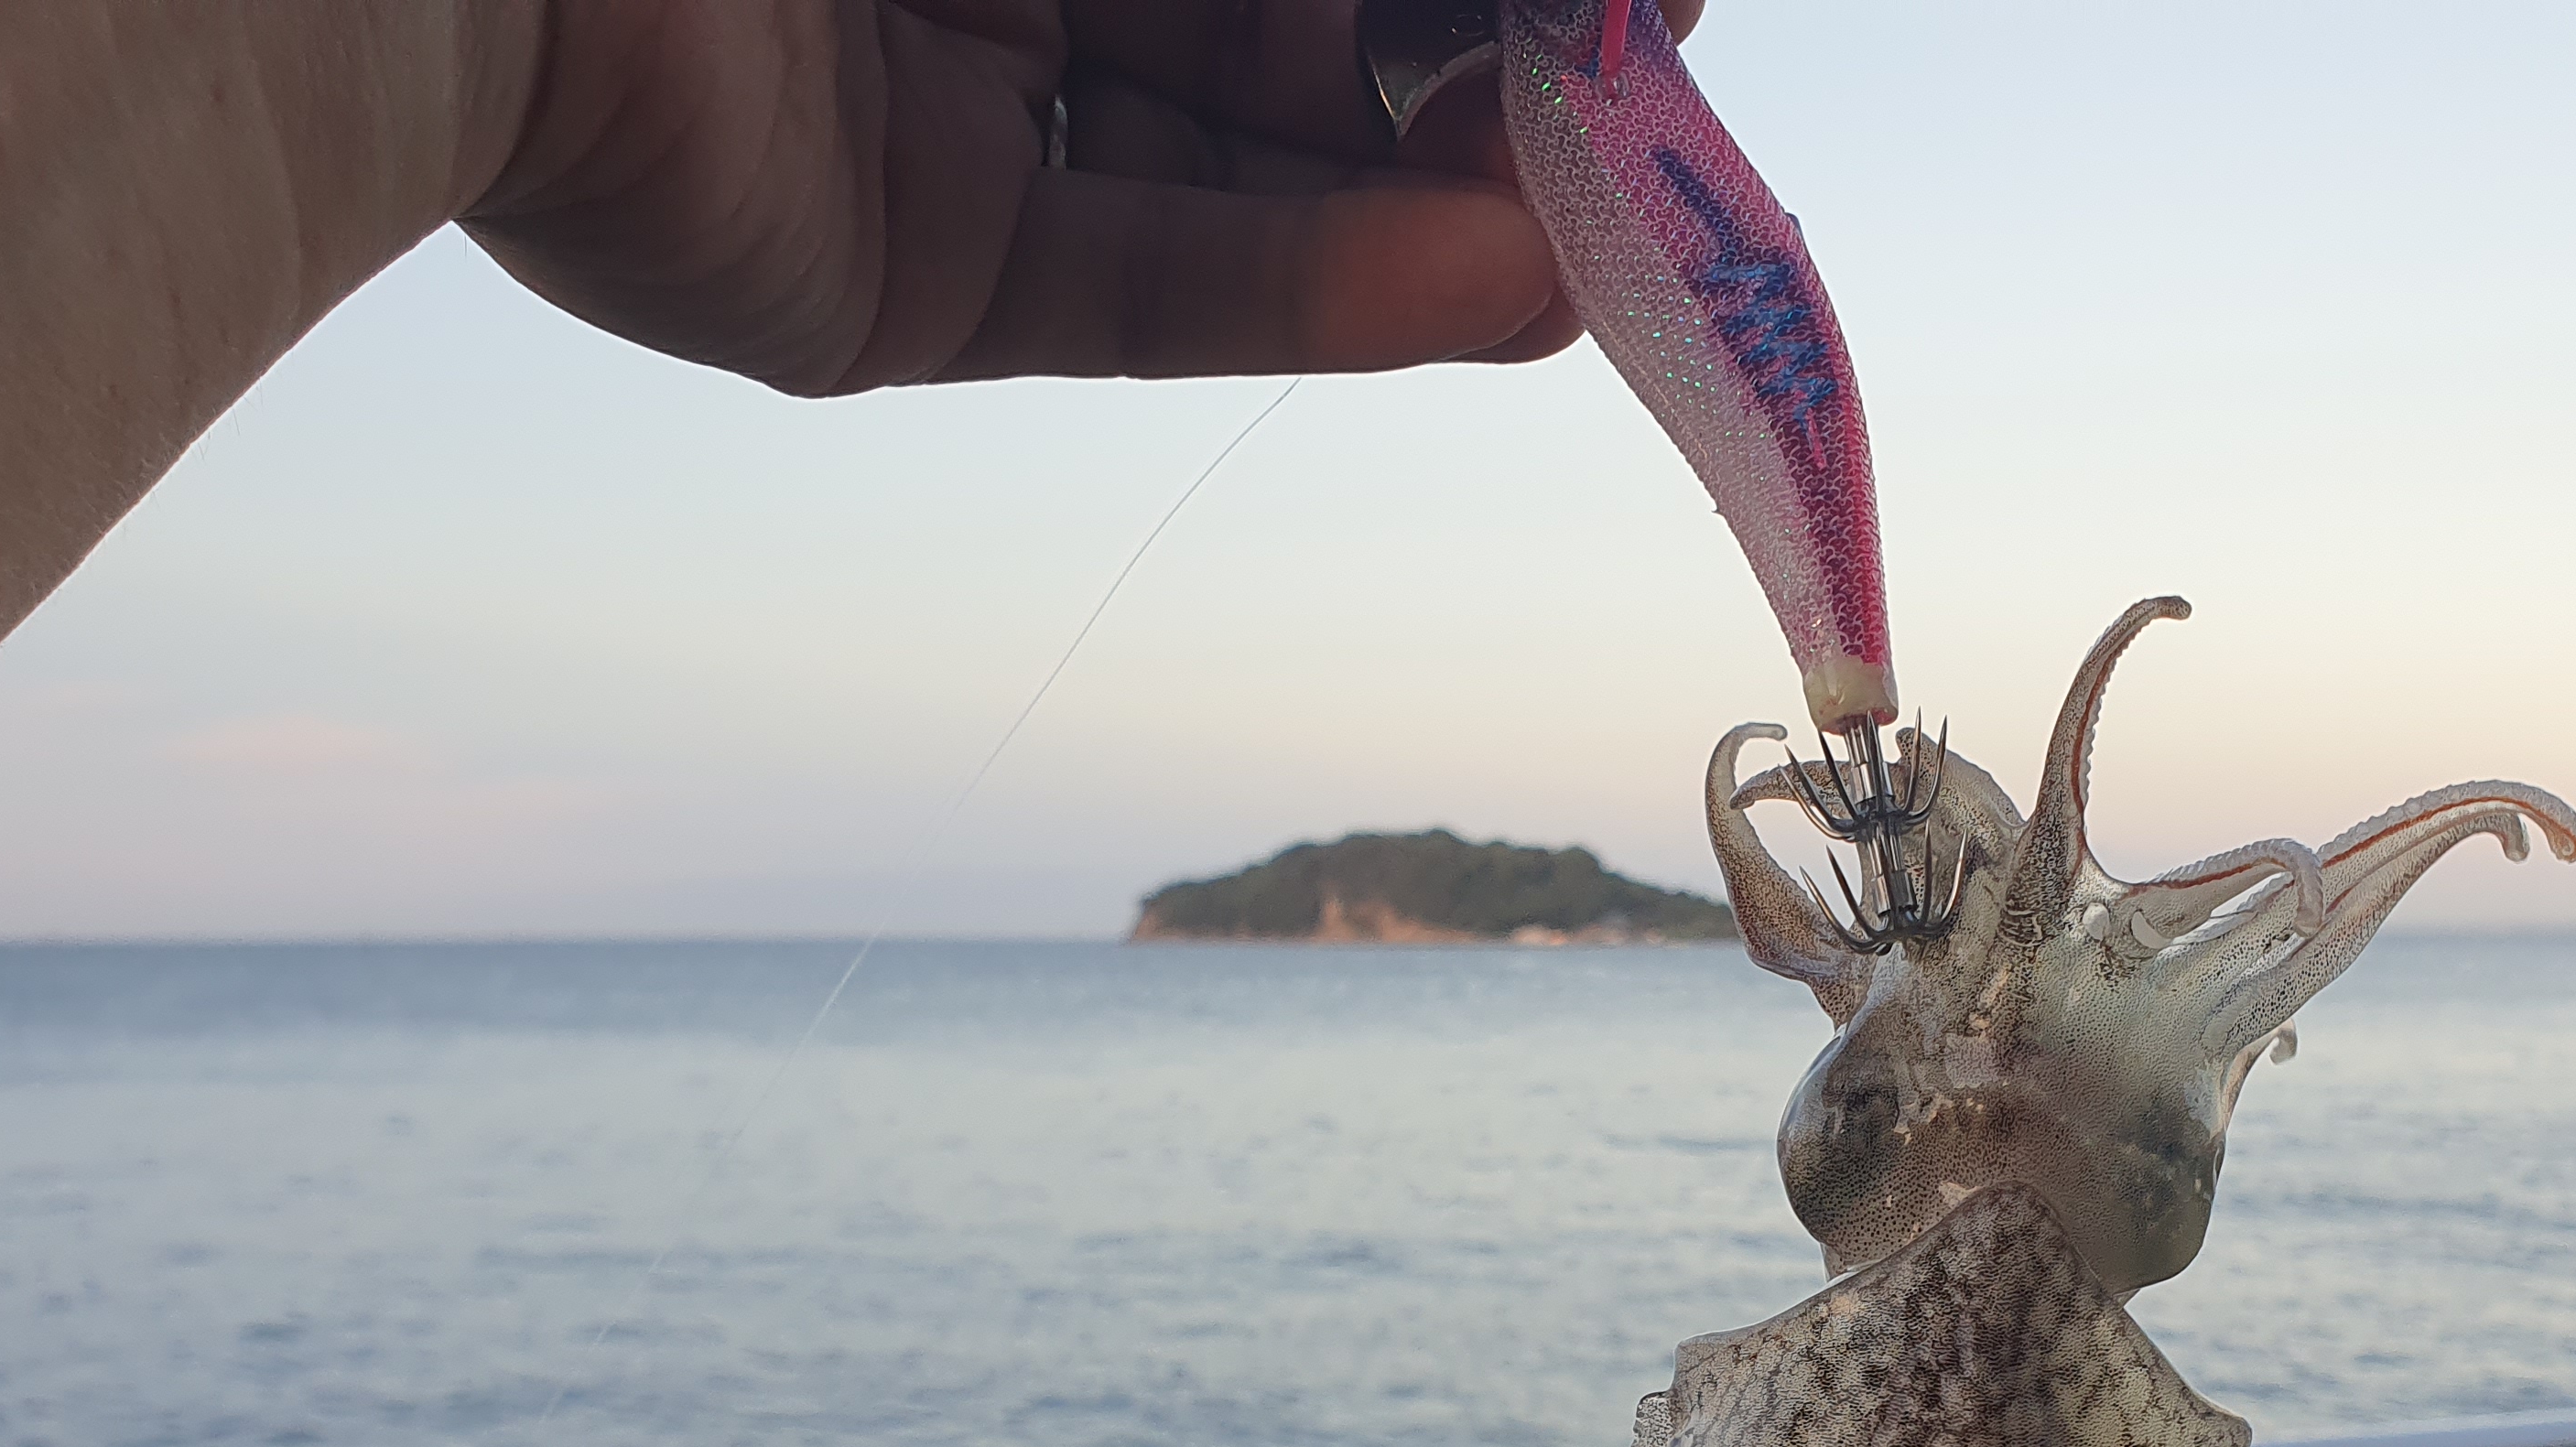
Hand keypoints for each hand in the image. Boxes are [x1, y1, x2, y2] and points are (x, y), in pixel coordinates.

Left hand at [464, 0, 1705, 393]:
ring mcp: (954, 123)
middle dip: (1487, 60)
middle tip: (1659, 94)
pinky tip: (1507, 281)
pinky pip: (1162, 285)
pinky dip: (1335, 286)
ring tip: (1629, 216)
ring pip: (1252, 166)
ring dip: (1450, 190)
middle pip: (1299, 32)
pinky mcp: (916, 282)